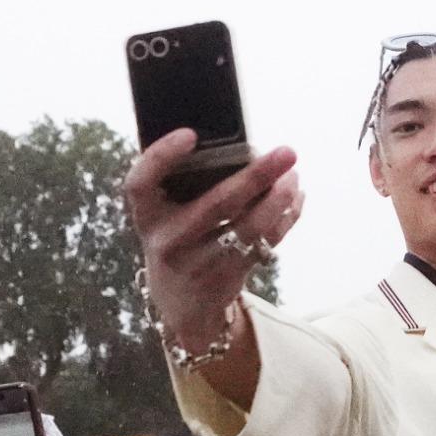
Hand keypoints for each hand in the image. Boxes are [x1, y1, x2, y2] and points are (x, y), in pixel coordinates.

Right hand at [124, 130, 301, 356]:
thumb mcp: (168, 214)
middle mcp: (168, 240)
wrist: (182, 301)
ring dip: (280, 198)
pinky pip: (265, 243)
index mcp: (148, 216)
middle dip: (257, 175)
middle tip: (287, 152)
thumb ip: (189, 182)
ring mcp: (199, 262)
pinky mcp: (228, 276)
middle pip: (216, 203)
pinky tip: (296, 196)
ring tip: (294, 175)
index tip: (190, 134)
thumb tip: (246, 144)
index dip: (161, 156)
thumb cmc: (181, 236)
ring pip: (249, 227)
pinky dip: (287, 216)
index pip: (139, 183)